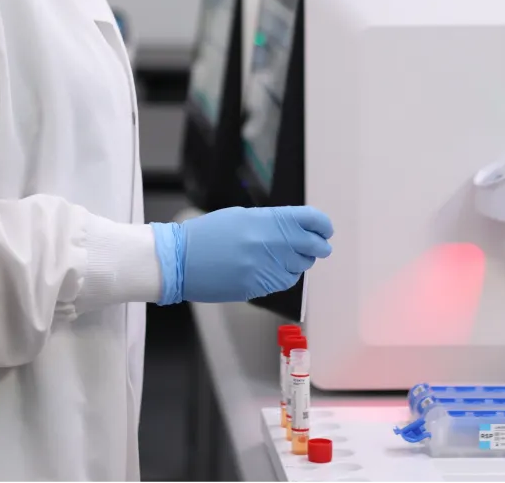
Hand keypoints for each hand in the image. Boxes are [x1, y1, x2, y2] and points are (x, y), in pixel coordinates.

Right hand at [180, 206, 332, 302]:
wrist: (180, 260)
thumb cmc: (207, 235)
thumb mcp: (240, 217)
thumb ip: (271, 222)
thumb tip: (296, 229)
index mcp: (264, 220)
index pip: (309, 220)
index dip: (322, 225)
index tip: (325, 229)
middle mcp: (268, 243)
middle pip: (312, 246)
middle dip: (318, 247)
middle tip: (318, 246)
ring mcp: (263, 267)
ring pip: (300, 267)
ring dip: (298, 262)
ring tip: (285, 257)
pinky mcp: (257, 287)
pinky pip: (284, 282)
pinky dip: (284, 276)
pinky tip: (272, 270)